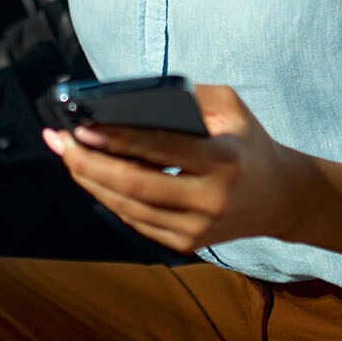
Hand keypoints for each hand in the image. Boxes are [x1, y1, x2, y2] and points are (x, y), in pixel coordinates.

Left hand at [41, 83, 309, 254]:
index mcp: (223, 162)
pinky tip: (90, 176)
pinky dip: (108, 198)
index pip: (162, 150)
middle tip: (61, 141)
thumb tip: (132, 99)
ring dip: (90, 181)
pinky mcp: (185, 244)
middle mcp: (210, 201)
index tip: (83, 126)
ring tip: (66, 154)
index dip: (119, 139)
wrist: (280, 198)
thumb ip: (188, 97)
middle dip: (89, 163)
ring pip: (128, 208)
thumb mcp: (231, 108)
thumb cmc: (248, 143)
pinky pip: (135, 221)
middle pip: (135, 186)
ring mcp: (196, 229)